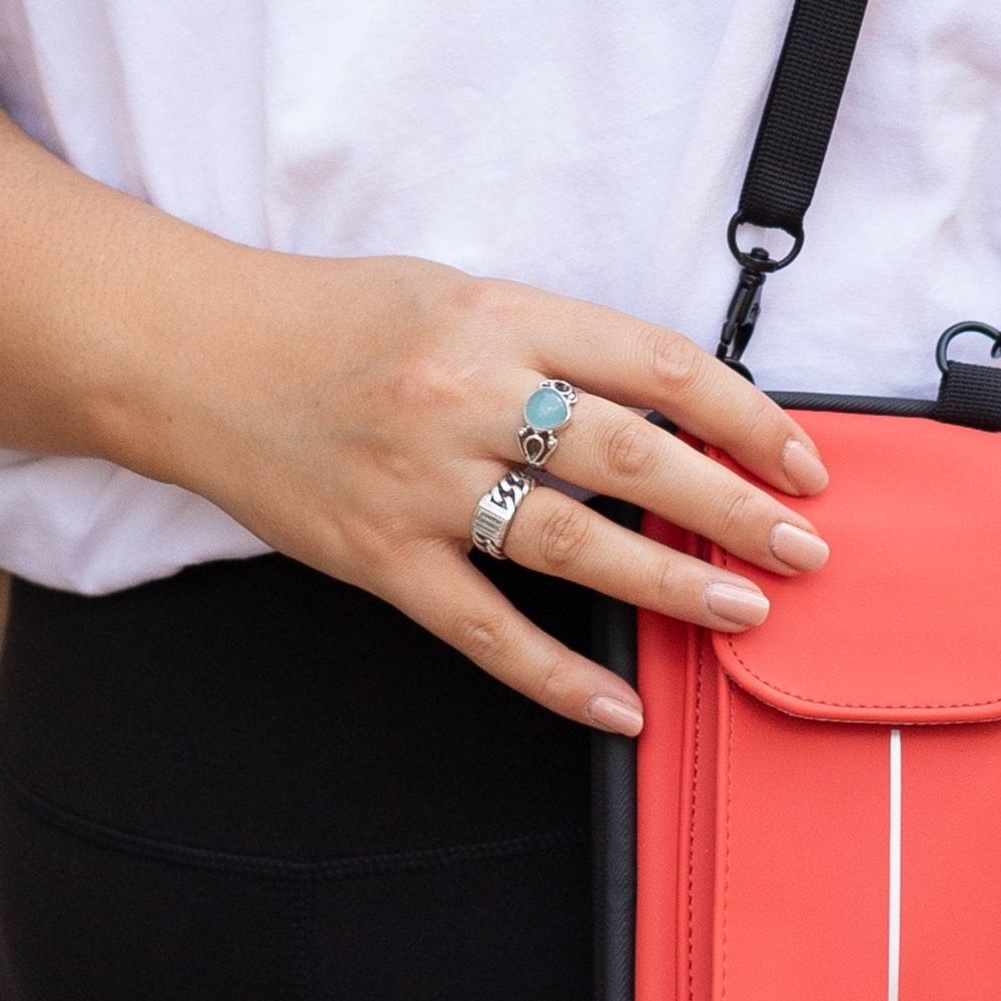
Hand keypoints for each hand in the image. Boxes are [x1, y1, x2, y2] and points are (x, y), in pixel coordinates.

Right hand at [141, 250, 830, 731]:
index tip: (801, 456)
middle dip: (737, 507)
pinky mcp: (380, 559)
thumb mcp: (455, 295)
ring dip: (674, 586)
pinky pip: (486, 630)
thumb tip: (667, 410)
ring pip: (576, 545)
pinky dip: (560, 676)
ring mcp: (422, 485)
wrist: (195, 356)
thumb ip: (551, 345)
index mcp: (497, 317)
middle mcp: (466, 396)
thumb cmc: (334, 318)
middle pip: (634, 458)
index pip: (655, 365)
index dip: (744, 415)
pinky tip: (623, 706)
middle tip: (805, 549)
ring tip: (745, 612)